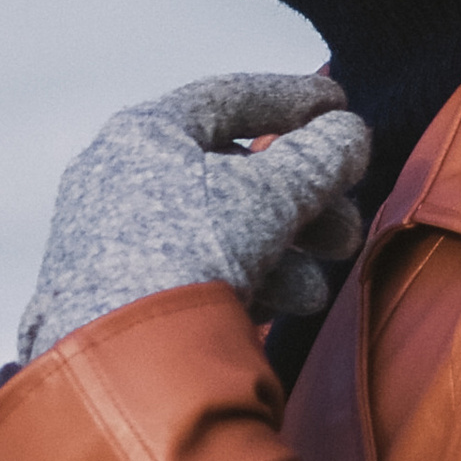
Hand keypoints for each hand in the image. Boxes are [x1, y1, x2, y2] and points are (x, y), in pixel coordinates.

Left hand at [15, 73, 371, 362]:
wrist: (125, 361)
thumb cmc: (193, 256)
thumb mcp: (272, 197)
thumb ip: (319, 158)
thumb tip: (347, 133)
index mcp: (143, 134)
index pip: (228, 100)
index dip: (293, 99)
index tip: (342, 105)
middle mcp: (119, 179)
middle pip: (231, 174)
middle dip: (303, 203)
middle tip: (346, 232)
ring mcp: (113, 239)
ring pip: (219, 230)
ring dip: (284, 253)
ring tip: (315, 289)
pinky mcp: (117, 295)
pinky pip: (194, 271)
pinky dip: (243, 282)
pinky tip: (274, 310)